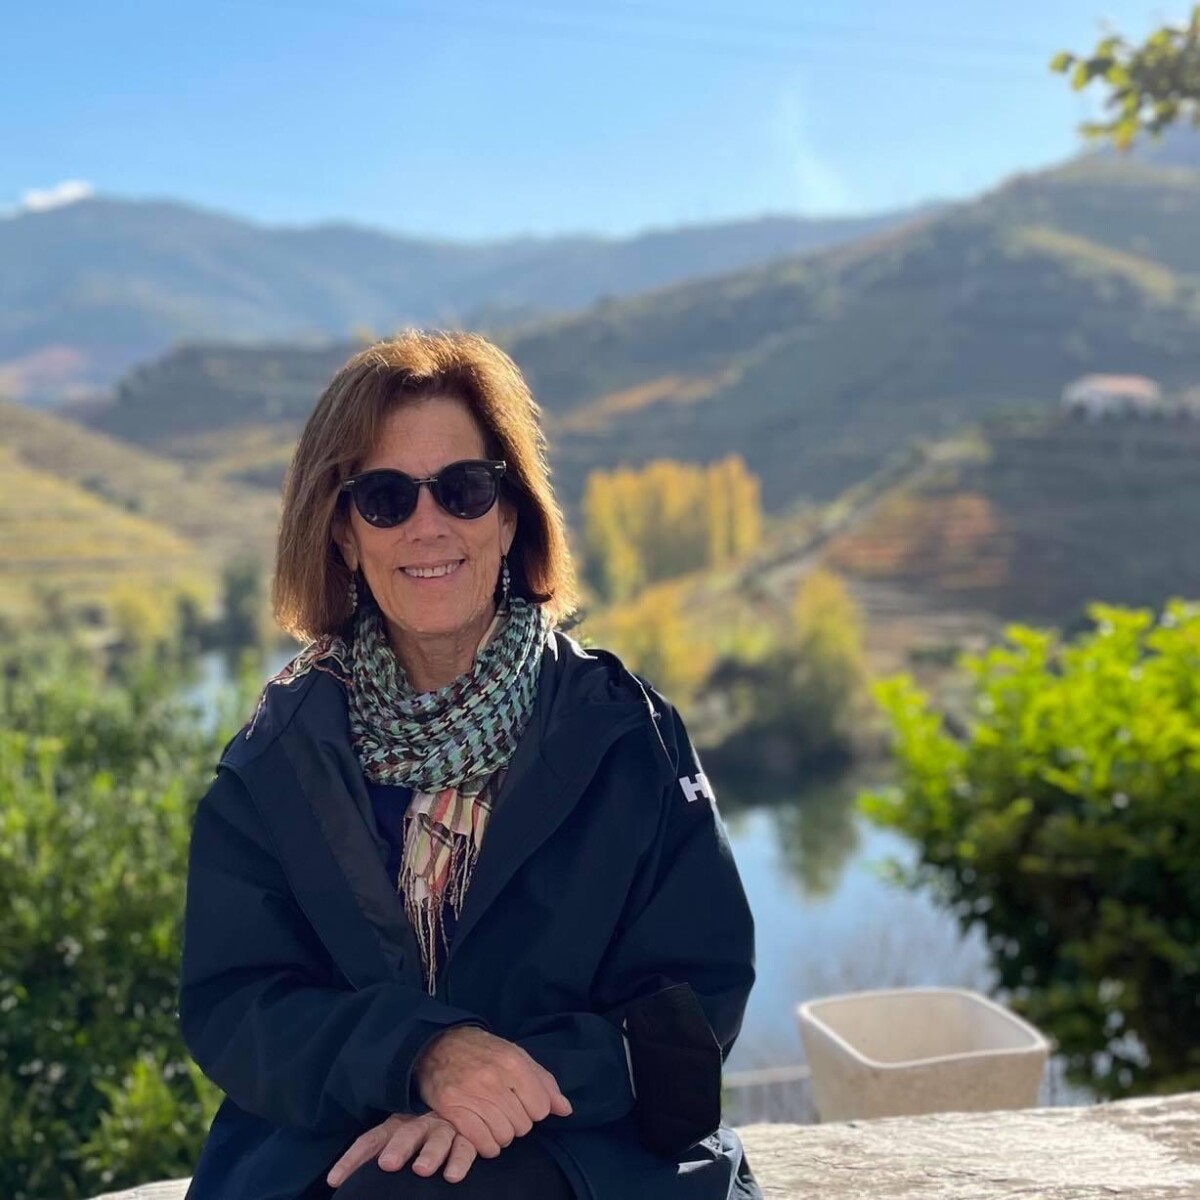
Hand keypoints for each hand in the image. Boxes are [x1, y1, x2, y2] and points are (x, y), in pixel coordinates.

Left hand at [326, 1112, 476, 1187]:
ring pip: (437, 1138)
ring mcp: (444, 1129)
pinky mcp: (468, 1137)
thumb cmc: (423, 1138)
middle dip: (397, 1148)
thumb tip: (341, 1182)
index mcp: (397, 1125)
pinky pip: (465, 1148)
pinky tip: (453, 1176)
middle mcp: (419, 1124)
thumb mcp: (399, 1141)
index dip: (353, 1159)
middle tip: (388, 1164)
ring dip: (430, 1153)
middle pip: (406, 1133)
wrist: (465, 1111)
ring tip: (422, 1169)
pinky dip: (459, 1161)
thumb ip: (380, 1155)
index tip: (335, 1180)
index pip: (371, 1140)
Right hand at [414, 1026, 572, 1156]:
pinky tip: (483, 1133)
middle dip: (518, 1122)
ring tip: (493, 1120)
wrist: (439, 1044)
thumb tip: (565, 1109)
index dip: (534, 1109)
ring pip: (504, 1137)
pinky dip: (487, 1145)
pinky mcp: (453, 1109)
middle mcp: (494, 1079)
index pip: (541, 1108)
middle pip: (523, 1125)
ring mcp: (472, 1095)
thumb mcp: (516, 1055)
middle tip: (505, 1111)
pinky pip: (483, 1143)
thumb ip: (543, 1082)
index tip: (523, 1103)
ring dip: (502, 1135)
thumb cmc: (483, 1051)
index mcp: (513, 1062)